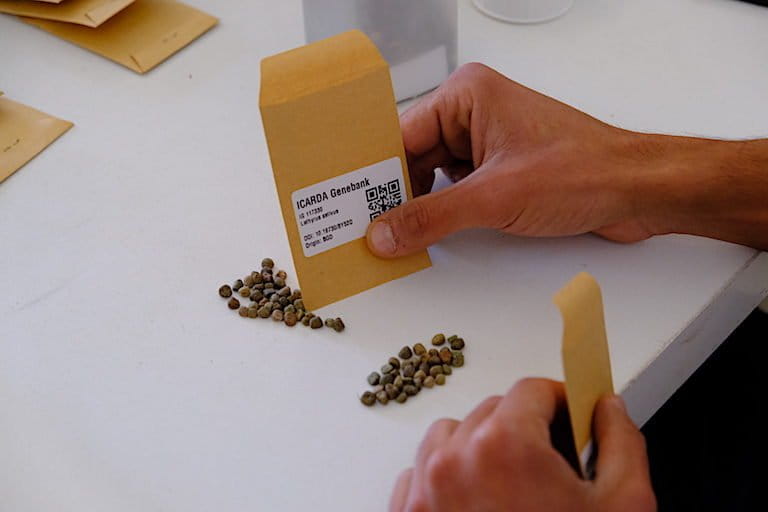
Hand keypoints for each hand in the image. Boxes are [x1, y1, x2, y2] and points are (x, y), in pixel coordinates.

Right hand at [366, 63, 767, 254]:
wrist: (639, 191)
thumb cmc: (582, 172)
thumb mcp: (494, 197)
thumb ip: (431, 217)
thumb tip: (383, 234)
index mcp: (467, 96)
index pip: (400, 134)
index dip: (372, 172)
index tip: (345, 202)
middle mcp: (473, 113)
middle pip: (412, 156)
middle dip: (391, 193)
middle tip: (359, 226)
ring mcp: (488, 142)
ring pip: (432, 176)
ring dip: (416, 206)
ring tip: (385, 236)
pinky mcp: (501, 170)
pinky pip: (455, 189)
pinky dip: (440, 212)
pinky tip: (422, 234)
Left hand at [389, 378, 655, 511]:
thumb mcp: (622, 508)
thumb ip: (621, 444)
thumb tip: (609, 410)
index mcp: (505, 446)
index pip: (532, 390)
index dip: (561, 399)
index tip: (573, 415)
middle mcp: (454, 460)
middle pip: (493, 410)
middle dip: (527, 427)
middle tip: (554, 463)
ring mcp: (422, 490)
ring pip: (451, 436)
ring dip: (481, 446)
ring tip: (512, 483)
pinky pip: (420, 472)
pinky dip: (446, 476)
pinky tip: (477, 503)